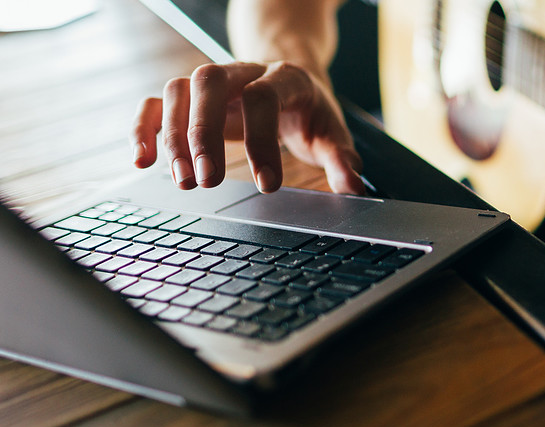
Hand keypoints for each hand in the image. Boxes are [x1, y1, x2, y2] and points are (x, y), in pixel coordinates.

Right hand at [131, 61, 365, 194]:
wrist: (290, 80)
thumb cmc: (310, 112)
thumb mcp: (332, 133)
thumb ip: (342, 160)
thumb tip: (353, 188)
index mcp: (284, 78)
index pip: (265, 96)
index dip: (264, 141)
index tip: (269, 187)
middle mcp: (243, 72)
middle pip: (210, 82)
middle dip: (205, 133)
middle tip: (209, 181)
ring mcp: (212, 82)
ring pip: (179, 89)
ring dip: (174, 136)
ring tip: (184, 181)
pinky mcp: (190, 98)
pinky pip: (157, 103)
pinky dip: (144, 128)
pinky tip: (142, 162)